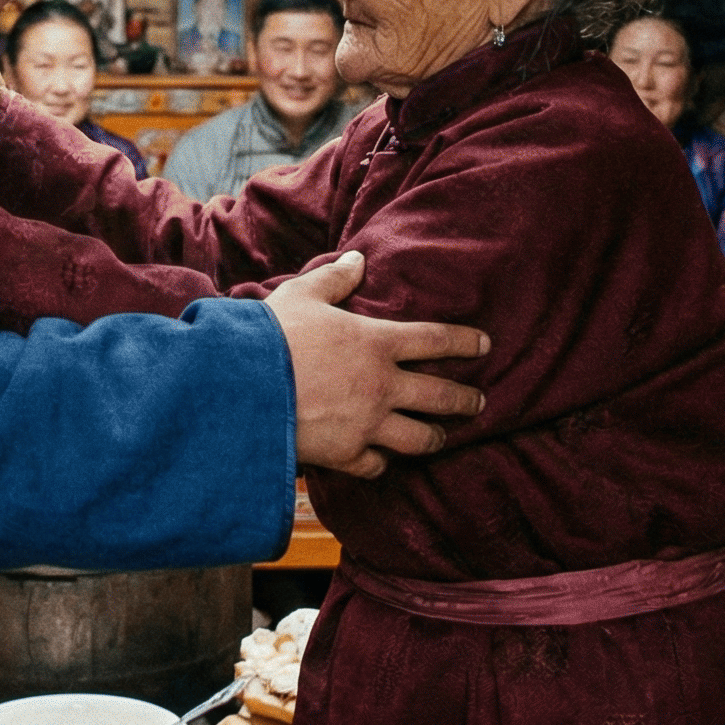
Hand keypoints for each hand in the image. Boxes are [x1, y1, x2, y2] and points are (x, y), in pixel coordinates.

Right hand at [268, 251, 488, 480]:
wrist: (240, 388)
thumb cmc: (270, 336)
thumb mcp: (302, 295)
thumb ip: (335, 278)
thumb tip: (358, 260)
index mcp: (376, 343)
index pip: (436, 341)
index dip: (465, 342)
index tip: (485, 345)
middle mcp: (382, 386)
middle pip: (441, 397)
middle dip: (466, 400)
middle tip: (479, 403)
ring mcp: (367, 424)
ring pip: (419, 439)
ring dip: (434, 438)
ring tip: (441, 438)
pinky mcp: (345, 454)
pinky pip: (376, 465)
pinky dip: (381, 462)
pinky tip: (381, 460)